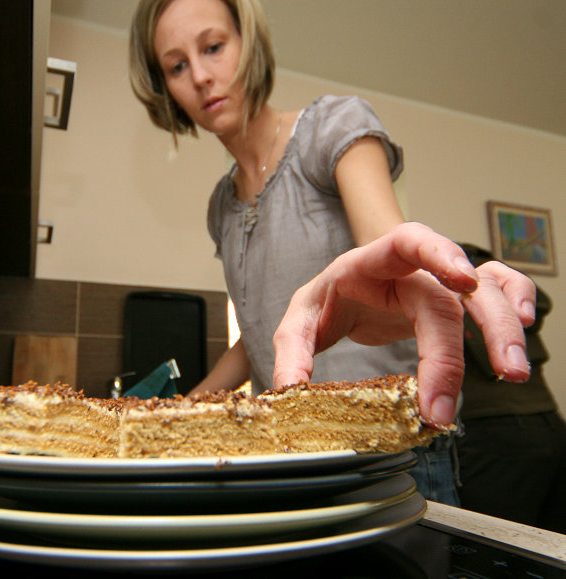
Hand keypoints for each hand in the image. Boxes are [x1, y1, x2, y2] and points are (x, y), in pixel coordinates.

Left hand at [272, 222, 535, 425]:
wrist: (345, 292)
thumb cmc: (327, 300)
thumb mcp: (300, 320)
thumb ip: (292, 351)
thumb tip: (289, 391)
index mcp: (370, 262)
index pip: (408, 243)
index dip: (439, 254)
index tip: (462, 282)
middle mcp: (411, 269)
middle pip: (449, 294)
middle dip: (457, 344)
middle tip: (447, 403)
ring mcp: (438, 281)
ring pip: (486, 290)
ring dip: (503, 327)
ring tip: (512, 370)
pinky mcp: (455, 298)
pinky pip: (498, 288)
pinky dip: (517, 300)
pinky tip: (522, 325)